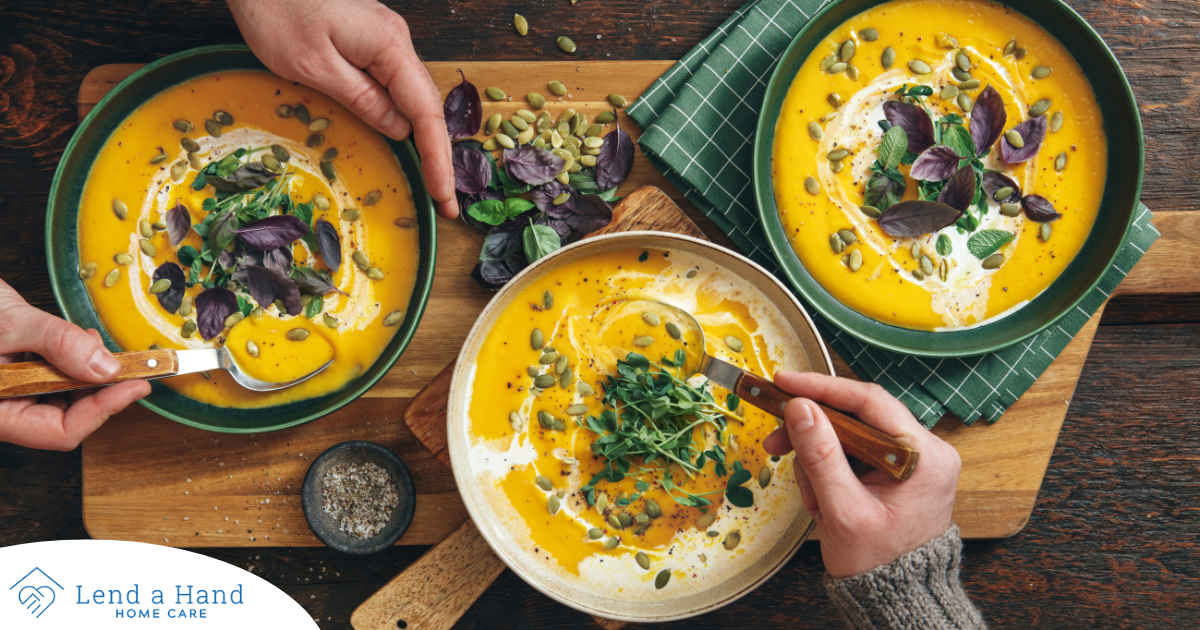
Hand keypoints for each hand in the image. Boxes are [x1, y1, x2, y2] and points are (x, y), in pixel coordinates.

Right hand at [0, 279, 149, 450]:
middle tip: (129, 363)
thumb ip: (57, 343)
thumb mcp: (8, 324)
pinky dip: (73, 359)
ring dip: (87, 371)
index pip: (60, 432)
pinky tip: (73, 340)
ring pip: (65, 396)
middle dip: (100, 389)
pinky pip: (55, 377)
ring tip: (85, 341)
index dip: (103, 411)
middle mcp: (4, 409)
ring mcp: (12, 394)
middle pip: (68, 417)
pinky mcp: (18, 376)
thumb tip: (105, 367)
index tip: (137, 385)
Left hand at [227, 0, 457, 218]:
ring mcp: (385, 39)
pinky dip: (405, 117)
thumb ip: (362, 99)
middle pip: (427, 106)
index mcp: (389, 46)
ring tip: (432, 180)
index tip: (445, 197)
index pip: (425, 113)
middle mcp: (396, 40)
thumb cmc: (276, 11)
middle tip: (444, 202)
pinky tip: (407, 141)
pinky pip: (396, 85)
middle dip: (438, 156)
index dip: (438, 159)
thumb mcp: (314, 67)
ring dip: (424, 140)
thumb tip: (400, 130)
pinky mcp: (369, 40)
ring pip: (413, 96)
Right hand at [763, 372, 960, 577]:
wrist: (895, 595)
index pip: (870, 402)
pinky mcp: (896, 470)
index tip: (784, 383)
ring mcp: (911, 460)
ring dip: (818, 459)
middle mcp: (925, 450)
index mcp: (924, 456)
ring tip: (810, 495)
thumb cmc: (878, 563)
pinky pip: (853, 453)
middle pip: (856, 417)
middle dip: (812, 432)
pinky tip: (821, 495)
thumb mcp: (842, 510)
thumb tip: (800, 408)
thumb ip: (820, 456)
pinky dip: (829, 469)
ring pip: (849, 435)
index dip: (822, 388)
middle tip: (775, 442)